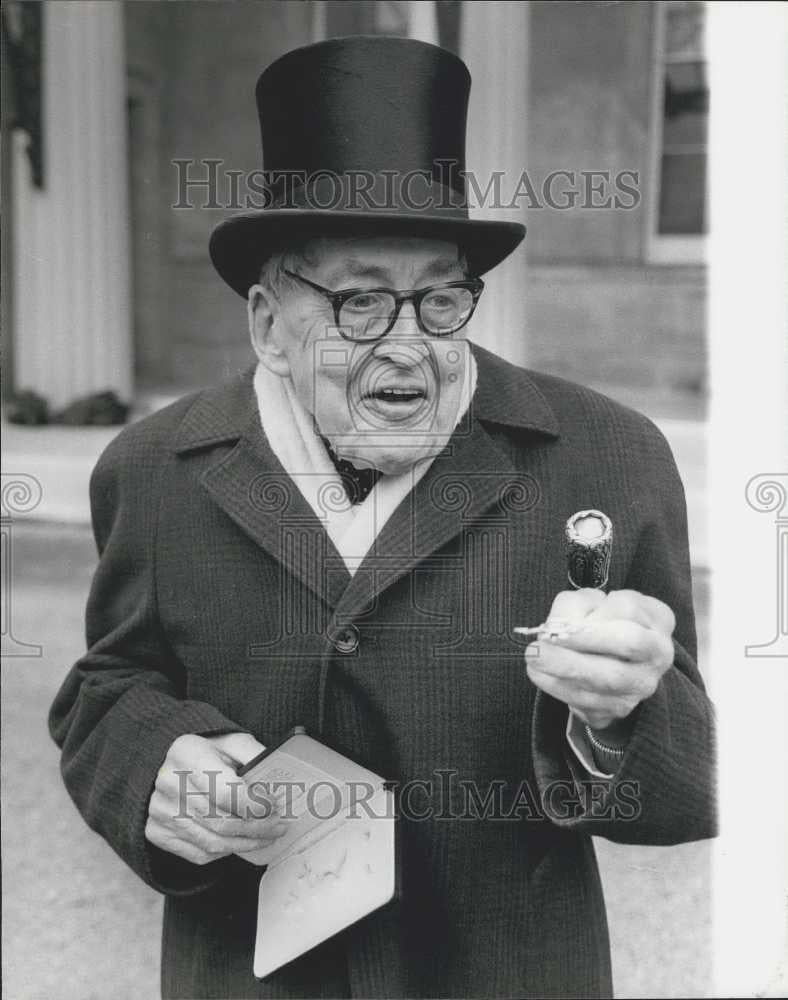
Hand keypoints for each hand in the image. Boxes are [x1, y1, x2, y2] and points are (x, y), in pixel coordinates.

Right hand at [145, 732, 287, 865]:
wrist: (168, 762)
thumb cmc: (207, 751)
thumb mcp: (231, 741)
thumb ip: (255, 756)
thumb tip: (279, 781)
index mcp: (188, 754)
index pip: (226, 792)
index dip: (255, 806)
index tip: (274, 807)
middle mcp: (169, 783)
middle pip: (221, 821)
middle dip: (256, 829)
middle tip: (278, 828)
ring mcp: (160, 811)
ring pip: (212, 842)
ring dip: (245, 844)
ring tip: (266, 838)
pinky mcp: (157, 831)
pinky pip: (198, 853)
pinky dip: (224, 851)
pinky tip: (239, 841)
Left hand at [525, 589, 675, 730]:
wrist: (611, 661)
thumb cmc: (602, 622)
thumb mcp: (591, 602)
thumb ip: (576, 605)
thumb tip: (558, 628)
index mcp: (657, 619)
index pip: (630, 609)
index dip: (595, 613)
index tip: (565, 618)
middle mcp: (658, 654)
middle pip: (628, 644)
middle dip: (583, 640)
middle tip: (544, 641)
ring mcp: (642, 686)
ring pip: (607, 679)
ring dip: (564, 667)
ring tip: (534, 657)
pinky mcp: (620, 709)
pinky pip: (589, 701)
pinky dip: (559, 687)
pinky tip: (538, 674)